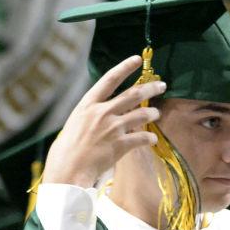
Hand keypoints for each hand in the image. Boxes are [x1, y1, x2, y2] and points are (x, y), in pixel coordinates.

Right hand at [40, 56, 166, 188]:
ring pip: (141, 114)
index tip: (137, 59)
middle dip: (150, 88)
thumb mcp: (76, 122)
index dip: (125, 67)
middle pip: (133, 94)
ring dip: (153, 113)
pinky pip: (142, 137)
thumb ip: (92, 113)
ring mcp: (112, 128)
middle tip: (161, 85)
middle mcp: (101, 112)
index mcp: (87, 104)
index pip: (109, 79)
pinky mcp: (120, 145)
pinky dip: (149, 137)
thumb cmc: (68, 148)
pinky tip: (152, 139)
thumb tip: (105, 107)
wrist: (68, 169)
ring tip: (157, 113)